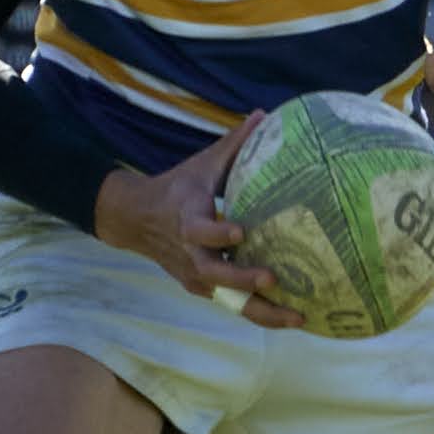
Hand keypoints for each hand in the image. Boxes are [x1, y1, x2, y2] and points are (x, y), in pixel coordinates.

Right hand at [92, 112, 296, 325]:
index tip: (241, 230)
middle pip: (216, 275)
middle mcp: (191, 253)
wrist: (135, 219)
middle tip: (274, 280)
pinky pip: (232, 304)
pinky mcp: (202, 288)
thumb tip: (264, 115)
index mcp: (188, 219)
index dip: (218, 233)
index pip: (200, 231)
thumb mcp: (202, 164)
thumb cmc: (177, 188)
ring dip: (261, 312)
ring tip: (298, 318)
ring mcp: (196, 276)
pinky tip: (290, 318)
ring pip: (228, 300)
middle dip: (244, 280)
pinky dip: (259, 314)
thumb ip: (235, 145)